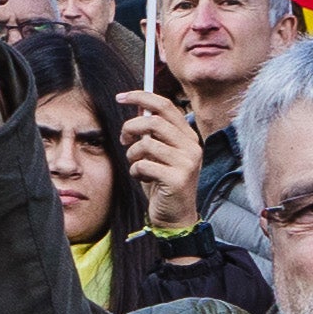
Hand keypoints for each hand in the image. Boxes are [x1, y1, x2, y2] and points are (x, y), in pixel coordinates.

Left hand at [118, 91, 202, 228]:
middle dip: (130, 128)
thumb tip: (137, 106)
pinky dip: (136, 170)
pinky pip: (144, 165)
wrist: (175, 216)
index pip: (166, 106)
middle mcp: (192, 146)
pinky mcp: (178, 178)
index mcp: (188, 136)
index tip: (121, 97)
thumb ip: (152, 132)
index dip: (141, 97)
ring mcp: (187, 162)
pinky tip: (142, 177)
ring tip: (136, 165)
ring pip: (146, 144)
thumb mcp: (157, 153)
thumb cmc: (162, 182)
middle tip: (123, 139)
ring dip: (132, 154)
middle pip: (154, 122)